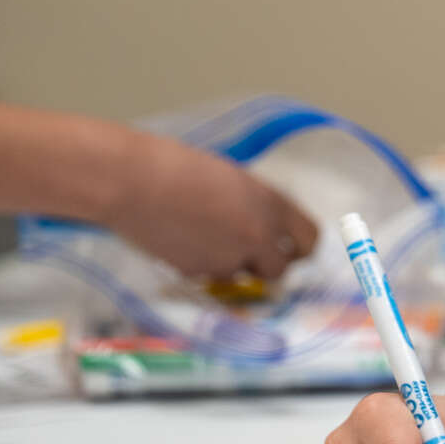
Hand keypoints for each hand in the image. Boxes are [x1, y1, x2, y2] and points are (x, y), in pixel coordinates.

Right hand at [102, 130, 317, 279]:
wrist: (134, 182)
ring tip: (203, 238)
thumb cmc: (178, 167)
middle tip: (248, 255)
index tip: (292, 251)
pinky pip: (208, 277)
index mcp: (272, 204)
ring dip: (230, 266)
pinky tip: (181, 242)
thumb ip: (254, 205)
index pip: (310, 239)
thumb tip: (262, 226)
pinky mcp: (200, 274)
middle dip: (265, 265)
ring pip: (241, 276)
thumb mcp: (232, 179)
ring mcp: (230, 258)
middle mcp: (259, 235)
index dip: (302, 248)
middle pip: (280, 269)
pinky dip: (200, 267)